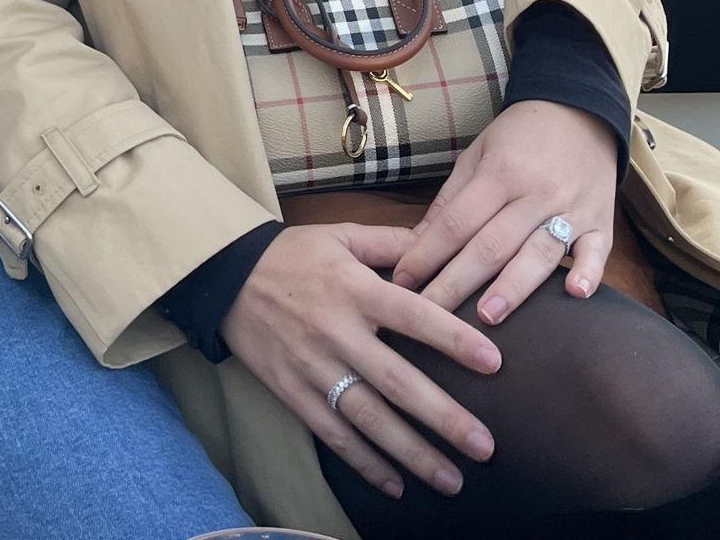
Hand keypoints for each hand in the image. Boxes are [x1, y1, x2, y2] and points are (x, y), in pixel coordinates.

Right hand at [222, 221, 500, 501]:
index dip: (453, 339)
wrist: (224, 276)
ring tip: (452, 480)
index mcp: (352, 288)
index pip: (411, 315)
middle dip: (443, 417)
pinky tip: (396, 484)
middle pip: (396, 380)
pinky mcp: (291, 392)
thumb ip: (391, 242)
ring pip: (368, 418)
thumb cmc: (292, 255)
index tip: (494, 363)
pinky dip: (364, 463)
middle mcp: (335, 330)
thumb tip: (441, 241)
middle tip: (484, 447)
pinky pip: (332, 434)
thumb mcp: (339, 235)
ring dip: (412, 453)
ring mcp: (312, 366)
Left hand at [390, 100, 618, 323]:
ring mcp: (571, 209)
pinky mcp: (602, 222)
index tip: (403, 283)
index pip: (456, 222)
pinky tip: (574, 294)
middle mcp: (534, 193)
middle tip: (432, 316)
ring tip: (489, 317)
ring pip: (538, 253)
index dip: (427, 253)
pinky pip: (596, 251)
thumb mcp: (477, 155)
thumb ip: (451, 200)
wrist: (578, 112)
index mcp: (498, 173)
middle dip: (458, 282)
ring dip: (514, 287)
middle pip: (491, 244)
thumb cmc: (518, 138)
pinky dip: (587, 272)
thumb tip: (417, 243)